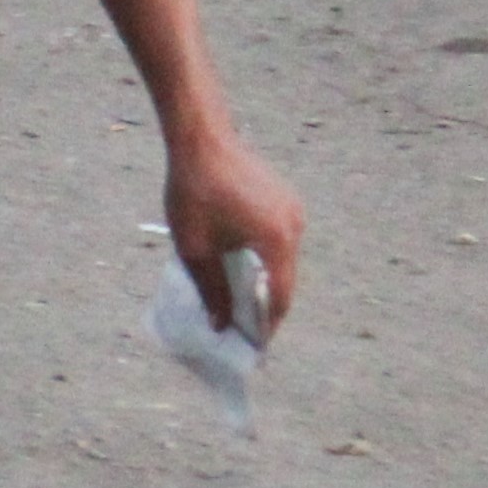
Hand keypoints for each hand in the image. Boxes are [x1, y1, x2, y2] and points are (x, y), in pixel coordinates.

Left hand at [163, 131, 303, 342]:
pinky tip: (241, 265)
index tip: (254, 348)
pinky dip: (265, 257)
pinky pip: (278, 239)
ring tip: (239, 300)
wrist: (200, 139)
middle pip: (285, 279)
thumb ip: (212, 291)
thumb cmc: (193, 193)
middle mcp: (293, 226)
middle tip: (244, 329)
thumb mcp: (195, 250)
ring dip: (264, 279)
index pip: (279, 296)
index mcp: (277, 241)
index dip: (266, 326)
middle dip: (264, 305)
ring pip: (283, 259)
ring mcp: (292, 209)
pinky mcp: (284, 198)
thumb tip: (221, 326)